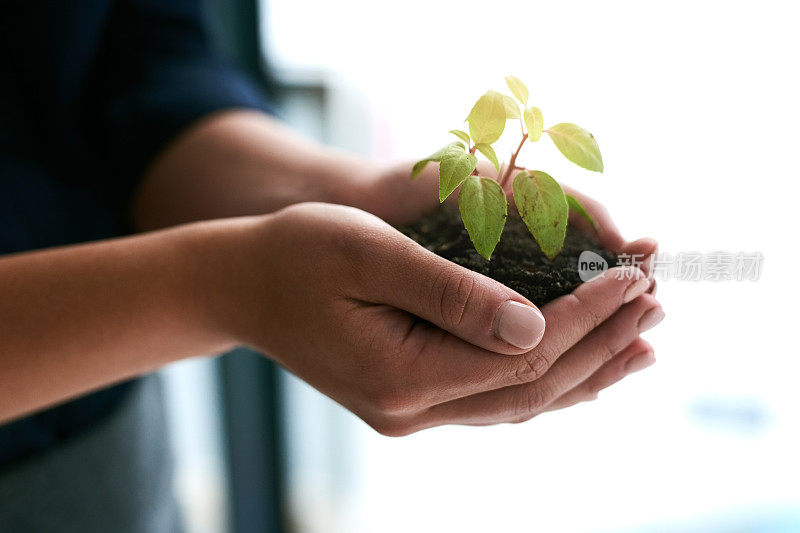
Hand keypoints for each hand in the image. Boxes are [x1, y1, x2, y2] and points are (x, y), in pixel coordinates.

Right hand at [218, 202, 661, 434]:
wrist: (240, 286)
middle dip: (598, 345)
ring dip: (582, 371)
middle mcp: (410, 410)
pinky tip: (576, 364)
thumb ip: (451, 292)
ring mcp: (409, 413)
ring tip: (640, 344)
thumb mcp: (370, 254)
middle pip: (529, 389)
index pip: (520, 353)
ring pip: (517, 403)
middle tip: (656, 306)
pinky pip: (492, 400)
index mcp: (401, 375)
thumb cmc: (296, 254)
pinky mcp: (408, 400)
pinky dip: (542, 380)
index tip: (633, 278)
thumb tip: (532, 325)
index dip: (584, 315)